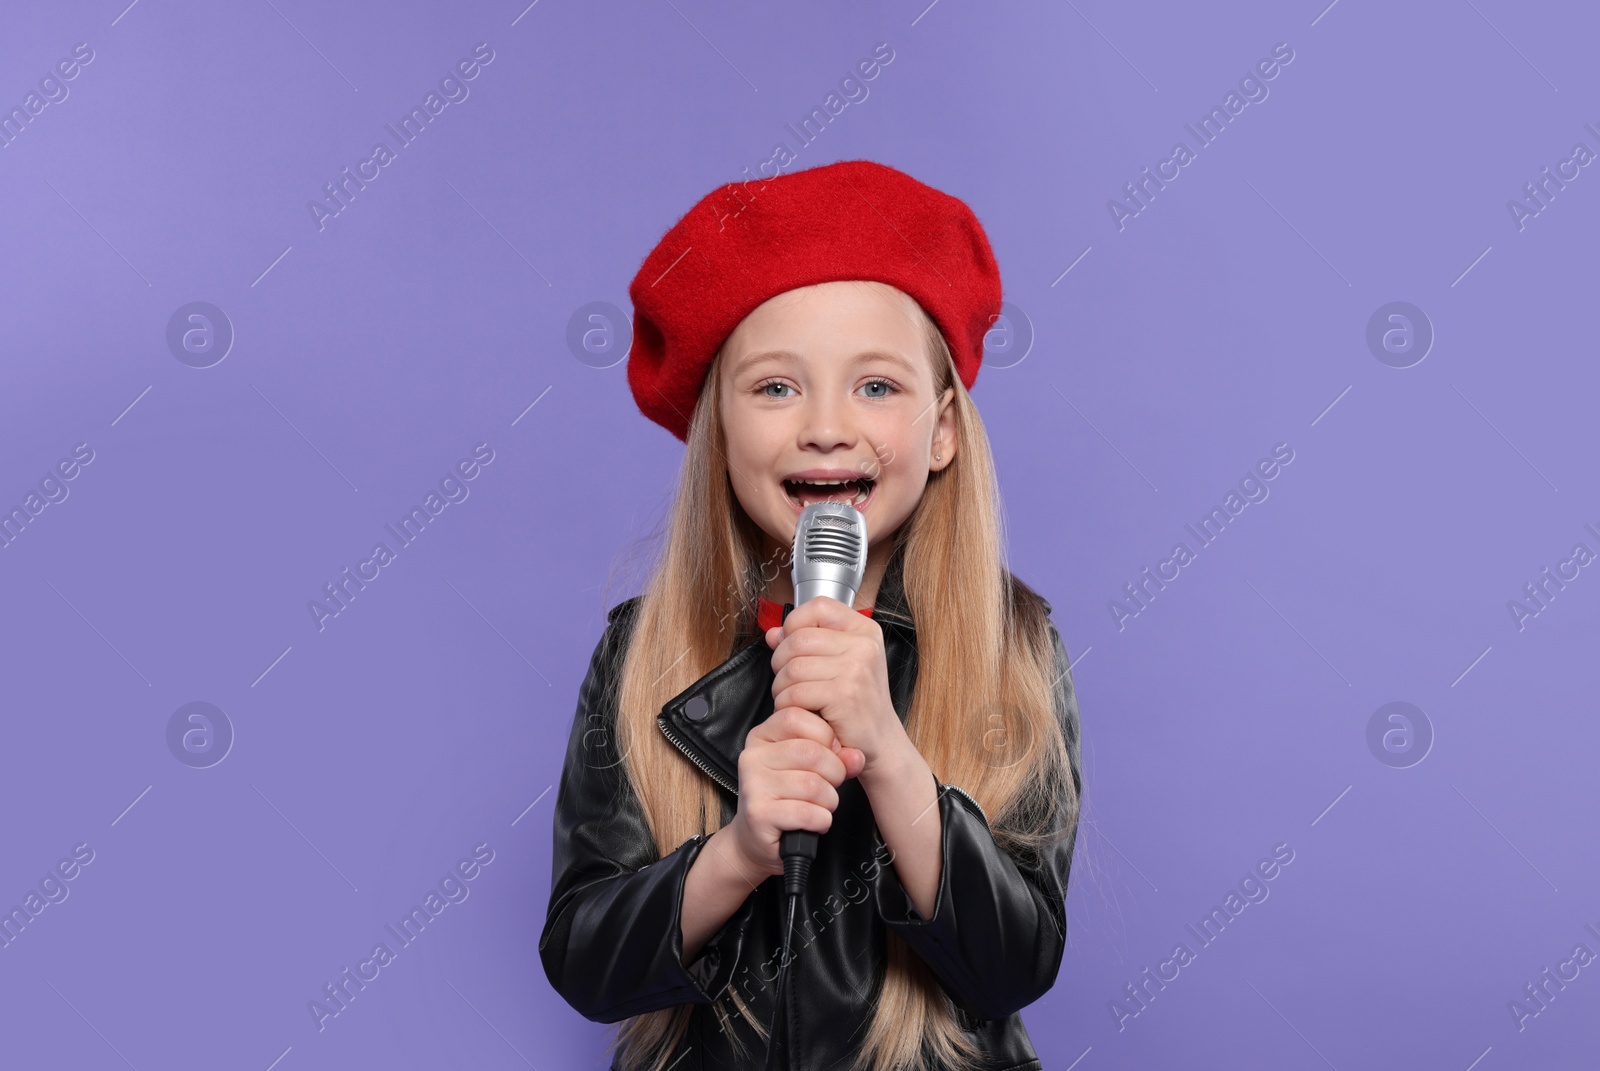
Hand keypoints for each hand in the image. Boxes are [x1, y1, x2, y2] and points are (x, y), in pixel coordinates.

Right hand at [726, 707, 862, 878]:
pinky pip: (807, 812)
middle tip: (830, 786)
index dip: (826, 736)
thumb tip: (856, 756)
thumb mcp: (812, 767)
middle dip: (834, 773)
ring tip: (822, 806)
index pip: (796, 717)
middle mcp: (752, 756)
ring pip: (812, 785)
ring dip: (829, 801)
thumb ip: (837, 756)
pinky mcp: (758, 813)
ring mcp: (752, 785)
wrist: (760, 838)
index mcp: (762, 735)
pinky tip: (814, 822)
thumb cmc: (789, 797)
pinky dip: (821, 821)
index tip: (832, 753)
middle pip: (810, 752)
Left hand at [765, 596, 904, 785]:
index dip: (795, 624)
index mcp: (864, 630)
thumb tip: (773, 633)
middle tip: (790, 682)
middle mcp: (864, 645)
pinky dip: (788, 705)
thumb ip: (806, 643)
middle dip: (781, 662)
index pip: (818, 606)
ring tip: (796, 699)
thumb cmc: (856, 704)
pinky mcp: (844, 695)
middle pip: (798, 639)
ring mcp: (856, 669)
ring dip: (782, 688)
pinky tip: (803, 711)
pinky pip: (795, 693)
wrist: (879, 742)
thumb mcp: (837, 664)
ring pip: (792, 668)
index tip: (792, 646)